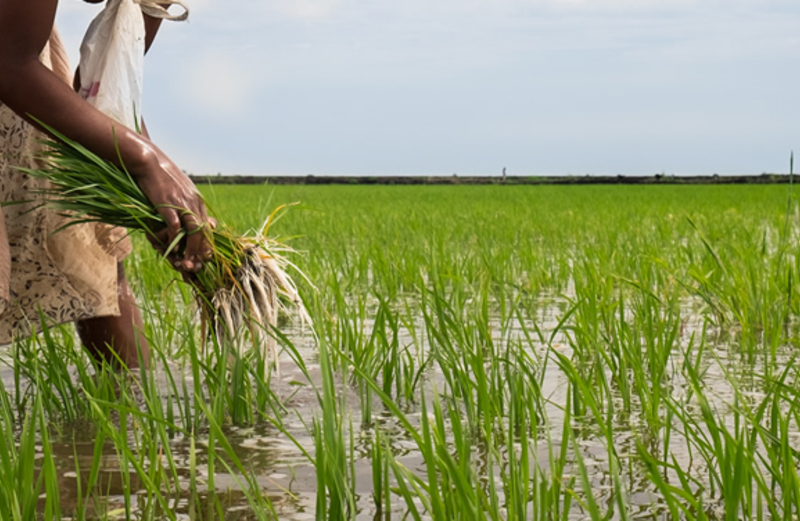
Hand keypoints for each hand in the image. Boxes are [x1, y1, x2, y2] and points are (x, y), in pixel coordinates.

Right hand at [135, 150, 216, 272]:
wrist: (148, 161)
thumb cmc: (162, 177)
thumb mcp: (184, 190)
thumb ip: (194, 206)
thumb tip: (208, 222)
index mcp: (197, 201)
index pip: (208, 227)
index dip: (207, 244)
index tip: (204, 257)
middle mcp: (193, 203)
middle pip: (204, 231)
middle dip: (201, 251)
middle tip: (197, 265)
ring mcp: (181, 203)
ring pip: (194, 231)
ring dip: (192, 249)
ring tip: (187, 262)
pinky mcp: (167, 204)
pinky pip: (175, 226)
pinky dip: (175, 239)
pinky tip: (171, 248)